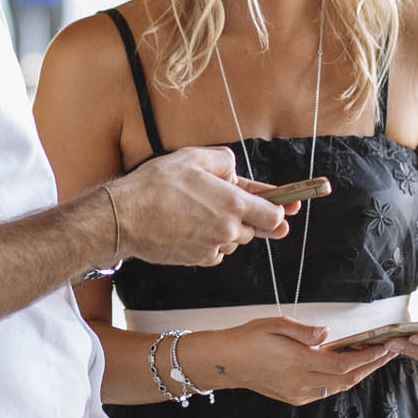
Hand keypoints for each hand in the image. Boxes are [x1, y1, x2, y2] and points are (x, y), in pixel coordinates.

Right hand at [112, 146, 288, 266]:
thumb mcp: (193, 157)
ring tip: (201, 211)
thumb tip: (234, 170)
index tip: (292, 207)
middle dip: (248, 216)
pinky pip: (215, 251)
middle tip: (230, 203)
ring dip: (227, 229)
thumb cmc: (155, 186)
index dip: (282, 209)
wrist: (124, 217)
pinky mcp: (197, 260)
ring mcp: (212, 248)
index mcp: (233, 204)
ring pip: (233, 241)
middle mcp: (227, 230)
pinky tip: (192, 226)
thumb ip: (224, 161)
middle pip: (255, 229)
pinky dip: (211, 241)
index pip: (273, 214)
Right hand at [190, 318, 399, 405]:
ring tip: (373, 359)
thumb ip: (305, 332)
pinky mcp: (293, 397)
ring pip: (337, 387)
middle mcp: (301, 383)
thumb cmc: (248, 339)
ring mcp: (297, 393)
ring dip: (357, 374)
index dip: (368, 358)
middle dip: (370, 367)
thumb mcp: (276, 325)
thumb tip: (328, 334)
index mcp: (299, 363)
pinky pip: (324, 390)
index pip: (343, 365)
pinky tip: (347, 368)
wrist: (225, 362)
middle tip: (388, 353)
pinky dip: (340, 380)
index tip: (384, 348)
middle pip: (346, 379)